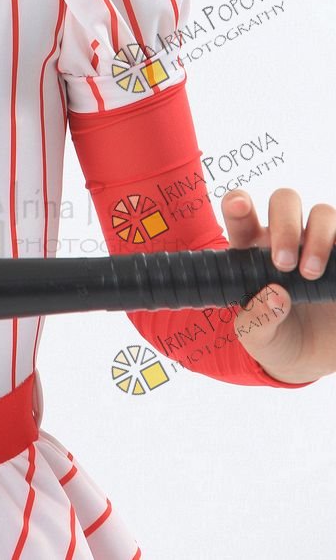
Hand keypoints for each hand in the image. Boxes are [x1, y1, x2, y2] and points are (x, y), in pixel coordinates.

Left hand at [221, 186, 335, 384]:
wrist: (312, 359)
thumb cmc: (276, 339)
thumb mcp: (258, 338)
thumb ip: (257, 320)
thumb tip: (274, 296)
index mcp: (252, 249)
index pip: (240, 213)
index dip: (238, 202)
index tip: (239, 207)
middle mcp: (286, 238)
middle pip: (285, 200)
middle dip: (284, 224)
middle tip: (283, 263)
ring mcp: (319, 245)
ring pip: (323, 213)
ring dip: (318, 237)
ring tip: (311, 273)